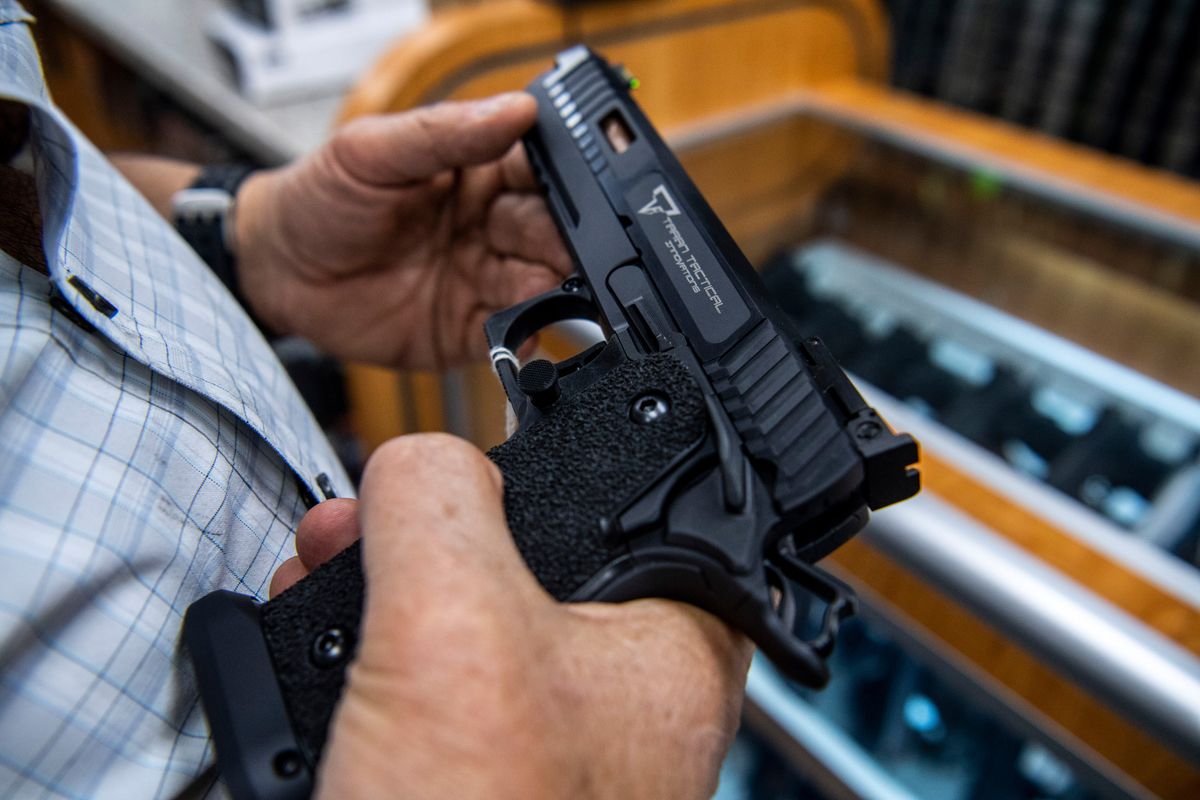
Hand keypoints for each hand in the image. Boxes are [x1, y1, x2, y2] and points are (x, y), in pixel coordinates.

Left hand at [235, 93, 571, 368]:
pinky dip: (524, 336)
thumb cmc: (320, 199)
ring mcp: (481, 281)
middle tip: (559, 248)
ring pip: (540, 286)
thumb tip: (517, 109)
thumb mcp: (371, 151)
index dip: (563, 181)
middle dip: (562, 242)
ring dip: (552, 290)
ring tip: (543, 289)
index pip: (540, 172)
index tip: (570, 192)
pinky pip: (510, 336)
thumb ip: (443, 133)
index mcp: (478, 174)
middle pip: (550, 233)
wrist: (275, 272)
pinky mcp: (467, 331)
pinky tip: (524, 331)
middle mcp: (491, 228)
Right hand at [272, 434, 751, 799]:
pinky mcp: (459, 780)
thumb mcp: (456, 629)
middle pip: (526, 556)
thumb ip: (442, 501)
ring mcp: (533, 746)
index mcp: (666, 652)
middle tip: (364, 518)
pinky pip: (414, 684)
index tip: (510, 434)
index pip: (651, 505)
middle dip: (426, 524)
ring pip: (459, 616)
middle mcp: (610, 700)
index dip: (571, 457)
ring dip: (376, 582)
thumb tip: (419, 460)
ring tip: (318, 572)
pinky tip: (304, 648)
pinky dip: (357, 655)